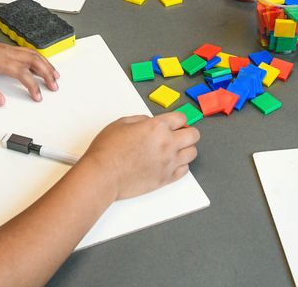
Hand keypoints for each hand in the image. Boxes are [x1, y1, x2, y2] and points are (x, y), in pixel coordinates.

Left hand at [0, 38, 59, 105]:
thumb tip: (1, 102)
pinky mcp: (1, 47)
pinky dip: (36, 57)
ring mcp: (3, 48)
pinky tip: (39, 62)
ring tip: (54, 74)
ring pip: (31, 53)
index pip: (22, 72)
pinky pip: (24, 50)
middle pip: (33, 59)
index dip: (32, 85)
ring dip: (45, 64)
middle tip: (55, 86)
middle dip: (47, 73)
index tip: (38, 96)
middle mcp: (3, 51)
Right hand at [81, 113, 199, 199]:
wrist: (103, 175)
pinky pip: (185, 170)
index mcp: (157, 127)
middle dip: (188, 132)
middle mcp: (167, 143)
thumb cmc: (107, 150)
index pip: (182, 118)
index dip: (178, 120)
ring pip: (192, 153)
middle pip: (194, 135)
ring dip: (186, 149)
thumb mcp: (121, 123)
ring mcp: (169, 162)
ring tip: (174, 150)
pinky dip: (181, 165)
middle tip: (179, 135)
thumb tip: (150, 122)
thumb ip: (141, 120)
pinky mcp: (166, 179)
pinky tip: (170, 163)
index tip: (175, 123)